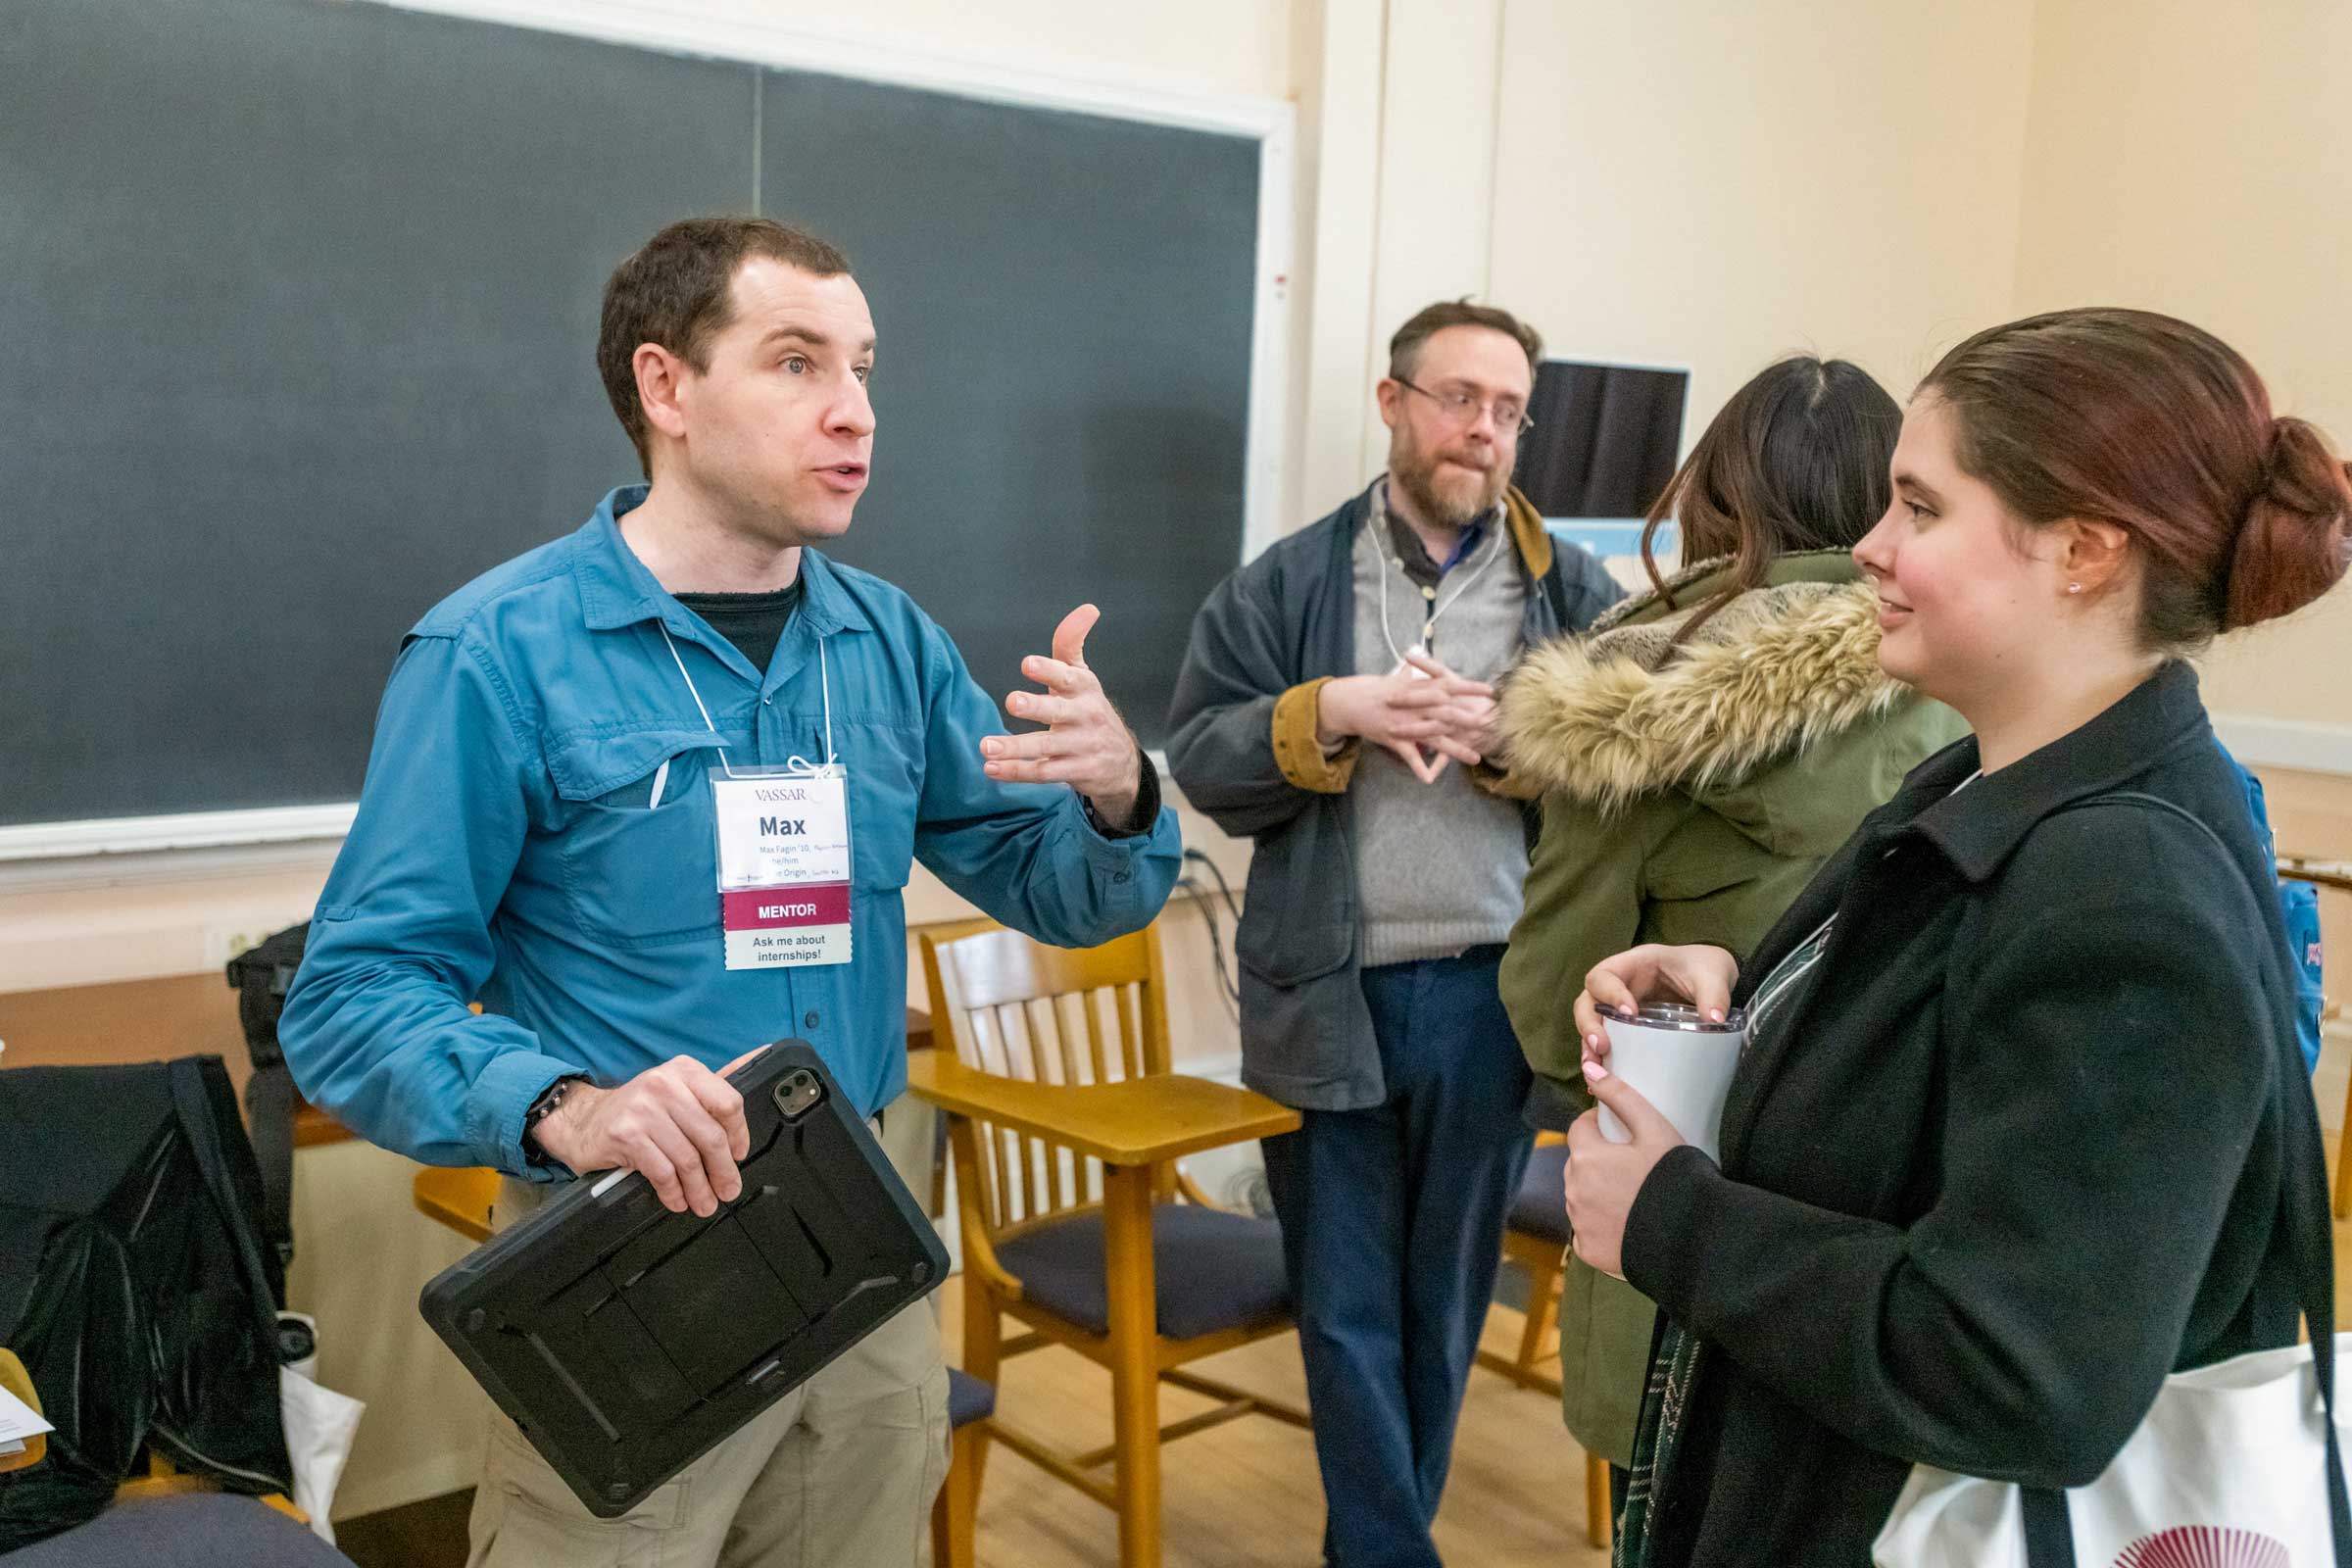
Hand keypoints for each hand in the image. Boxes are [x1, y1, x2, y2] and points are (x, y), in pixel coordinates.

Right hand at [531, 1045, 768, 1215]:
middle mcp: (664, 1084)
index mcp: (685, 1070)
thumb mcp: (677, 1088)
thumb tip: (760, 1055)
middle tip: (728, 1190)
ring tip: (704, 1203)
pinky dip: (674, 1192)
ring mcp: (643, 1109)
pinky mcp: (626, 1135)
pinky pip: (662, 1171)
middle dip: (723, 1171)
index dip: (739, 1135)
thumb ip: (714, 1084)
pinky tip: (677, 1200)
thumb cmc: (639, 1110)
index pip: (728, 1102)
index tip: (739, 1156)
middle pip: (710, 1135)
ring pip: (687, 1158)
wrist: (584, 1120)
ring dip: (699, 1189)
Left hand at [981, 604, 1143, 824]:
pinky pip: (1044, 773)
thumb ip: (1071, 645)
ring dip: (1015, 747)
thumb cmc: (1089, 712)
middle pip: (1058, 712)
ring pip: (1046, 747)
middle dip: (1036, 708)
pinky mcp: (1075, 772)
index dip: (1049, 669)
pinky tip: (992, 768)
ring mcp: (1081, 747)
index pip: (1068, 676)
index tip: (1028, 664)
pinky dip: (1016, 772)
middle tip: (1012, 701)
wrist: (1122, 763)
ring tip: (986, 746)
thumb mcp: (1084, 678)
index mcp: (1084, 688)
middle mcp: (1085, 716)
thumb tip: (1088, 608)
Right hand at [1316, 651, 1495, 783]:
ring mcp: (1406, 723)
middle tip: (1490, 726)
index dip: (1471, 688)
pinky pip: (1409, 755)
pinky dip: (1419, 767)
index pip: (1450, 686)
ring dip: (1456, 749)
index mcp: (1419, 689)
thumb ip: (1416, 673)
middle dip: (1470, 720)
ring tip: (1474, 758)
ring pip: (1435, 738)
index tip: (1490, 691)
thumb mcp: (1399, 678)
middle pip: (1448, 713)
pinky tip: (1429, 779)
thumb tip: (1422, 659)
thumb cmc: (1377, 689)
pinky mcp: (1394, 738)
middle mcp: (1416, 706)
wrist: (1352, 700)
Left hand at [1564, 1059, 1686, 1278]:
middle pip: (1579, 1163)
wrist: (1694, 1239)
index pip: (1580, 1129)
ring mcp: (1579, 1222)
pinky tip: (1628, 1224)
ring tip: (1634, 1196)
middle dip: (1598, 1160)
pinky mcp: (1587, 1251)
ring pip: (1581, 1196)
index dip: (1601, 1127)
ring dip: (1597, 1192)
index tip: (1624, 1135)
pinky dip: (1600, 1226)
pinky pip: (1586, 1230)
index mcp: (1586, 1155)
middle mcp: (1574, 1189)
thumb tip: (1590, 1071)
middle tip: (1634, 1168)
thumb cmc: (1675, 1178)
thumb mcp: (1654, 1128)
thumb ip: (1620, 1095)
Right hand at [1571, 943, 1739, 1068]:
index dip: (1610, 993)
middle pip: (1587, 1002)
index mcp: (1633, 965)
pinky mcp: (1626, 1030)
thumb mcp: (1712, 976)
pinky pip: (1606, 1043)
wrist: (1712, 979)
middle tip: (1601, 1047)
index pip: (1605, 976)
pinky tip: (1603, 1084)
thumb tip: (1714, 1020)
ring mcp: (1619, 1009)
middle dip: (1589, 1025)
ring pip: (1591, 1025)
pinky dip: (1601, 1062)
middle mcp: (1619, 986)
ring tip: (1595, 1070)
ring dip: (1588, 1047)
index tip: (1629, 1012)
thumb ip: (1713, 994)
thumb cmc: (1705, 968)